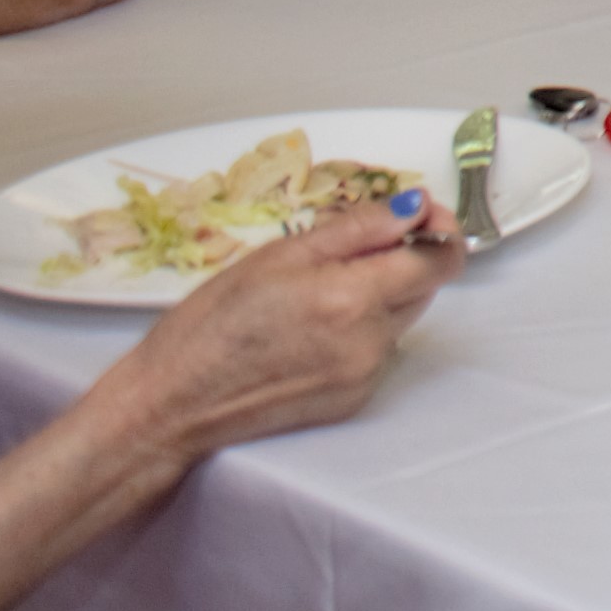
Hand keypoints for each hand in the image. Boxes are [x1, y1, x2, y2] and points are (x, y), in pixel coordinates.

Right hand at [92, 191, 453, 470]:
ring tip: (315, 298)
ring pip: (401, 319)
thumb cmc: (209, 325)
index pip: (440, 259)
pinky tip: (310, 333)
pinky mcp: (353, 401)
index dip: (437, 231)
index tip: (419, 216)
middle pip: (424, 287)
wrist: (170, 405)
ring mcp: (364, 376)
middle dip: (401, 261)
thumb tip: (415, 205)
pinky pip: (378, 352)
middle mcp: (370, 342)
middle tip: (347, 253)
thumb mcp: (278, 256)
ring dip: (379, 298)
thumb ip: (358, 229)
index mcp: (352, 298)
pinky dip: (360, 333)